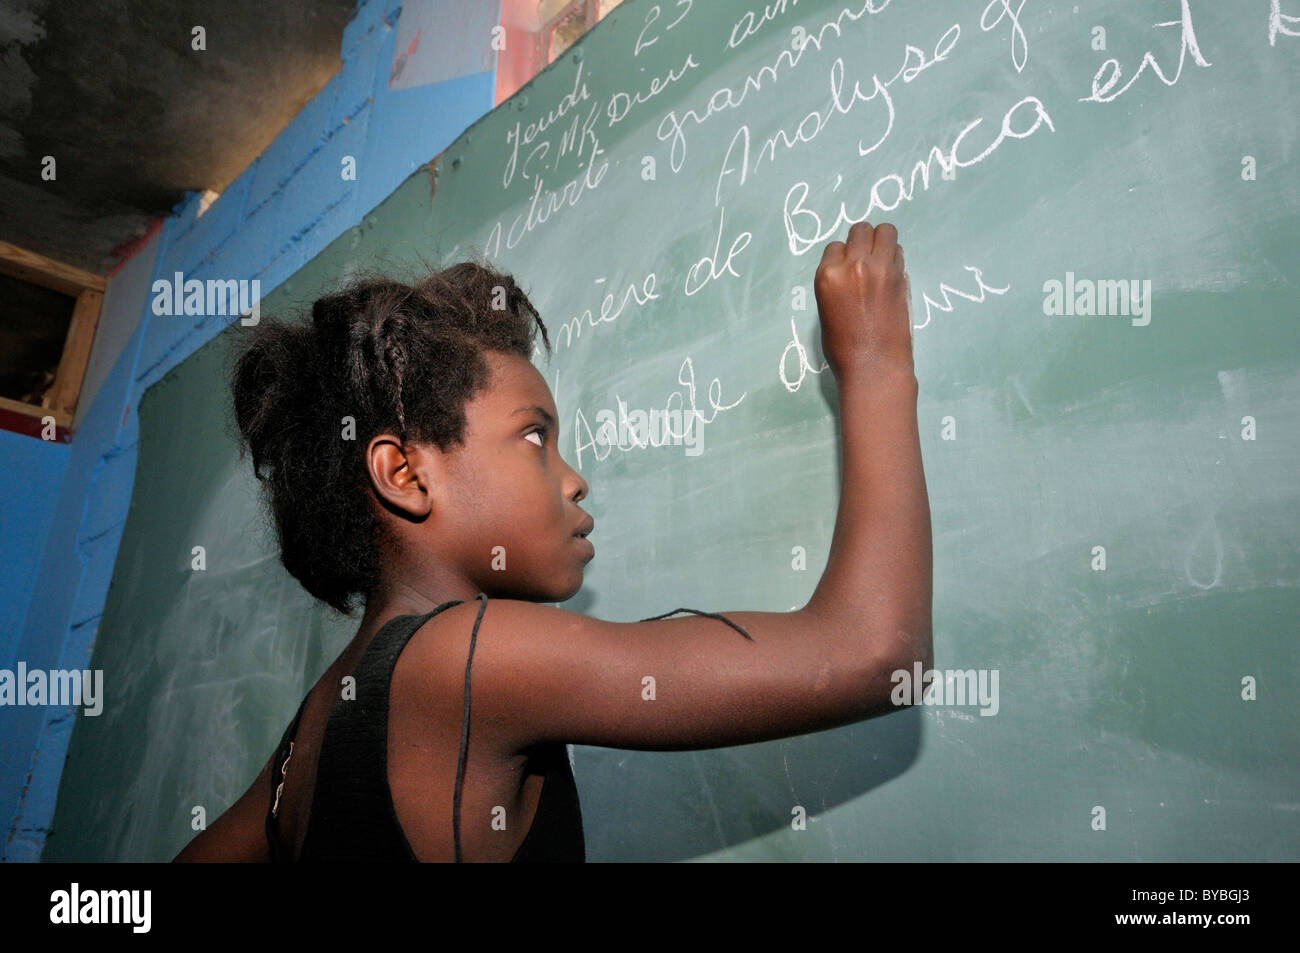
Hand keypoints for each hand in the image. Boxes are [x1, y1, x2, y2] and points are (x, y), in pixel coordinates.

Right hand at [814, 221, 912, 380]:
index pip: (835, 247)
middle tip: (866, 260)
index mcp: (828, 276)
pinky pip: (898, 251)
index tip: (847, 271)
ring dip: (882, 241)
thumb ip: (837, 284)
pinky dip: (894, 257)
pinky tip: (891, 275)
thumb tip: (850, 271)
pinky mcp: (901, 277)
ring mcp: (880, 269)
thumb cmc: (844, 349)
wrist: (875, 367)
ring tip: (881, 260)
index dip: (842, 258)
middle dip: (862, 241)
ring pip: (884, 231)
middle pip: (860, 230)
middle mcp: (853, 265)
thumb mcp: (827, 312)